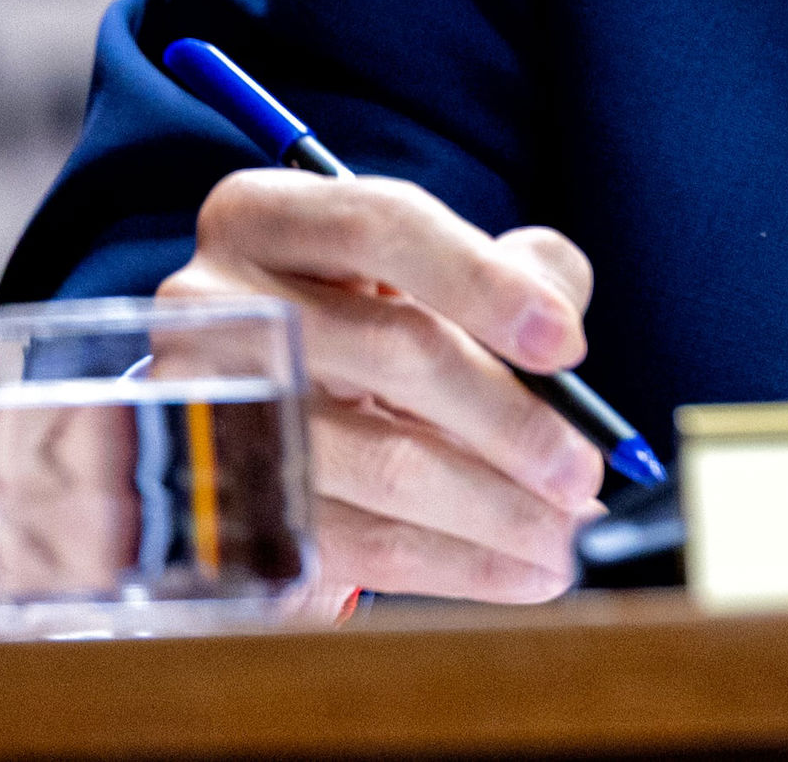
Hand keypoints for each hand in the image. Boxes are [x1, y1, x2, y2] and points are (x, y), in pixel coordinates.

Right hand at [160, 168, 609, 602]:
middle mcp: (214, 304)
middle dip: (508, 418)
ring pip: (379, 461)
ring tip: (568, 533)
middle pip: (391, 350)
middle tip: (582, 467)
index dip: (483, 281)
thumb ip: (515, 269)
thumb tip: (563, 320)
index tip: (566, 344)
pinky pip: (359, 543)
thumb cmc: (370, 325)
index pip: (383, 225)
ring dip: (496, 508)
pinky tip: (523, 571)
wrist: (264, 424)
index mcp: (266, 216)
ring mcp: (205, 410)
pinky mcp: (219, 511)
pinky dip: (458, 564)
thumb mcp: (433, 273)